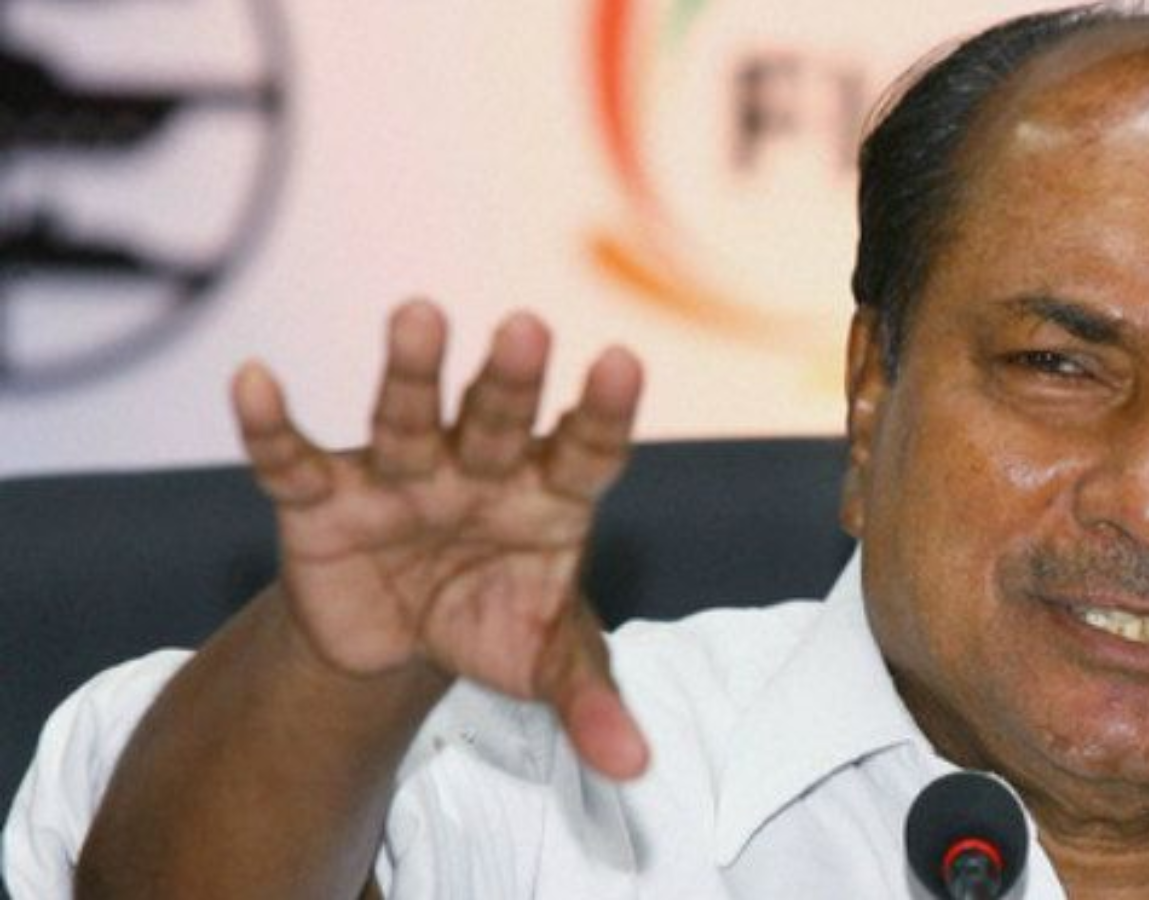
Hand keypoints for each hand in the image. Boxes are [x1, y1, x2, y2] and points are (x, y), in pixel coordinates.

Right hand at [230, 300, 647, 778]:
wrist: (402, 638)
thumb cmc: (493, 623)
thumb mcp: (545, 663)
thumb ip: (590, 701)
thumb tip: (634, 766)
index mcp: (546, 498)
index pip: (584, 452)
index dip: (603, 414)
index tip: (624, 365)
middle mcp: (477, 471)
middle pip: (497, 420)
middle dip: (509, 381)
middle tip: (527, 328)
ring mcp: (399, 479)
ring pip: (406, 418)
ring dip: (410, 374)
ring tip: (418, 315)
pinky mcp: (323, 500)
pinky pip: (293, 461)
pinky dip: (270, 428)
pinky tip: (253, 381)